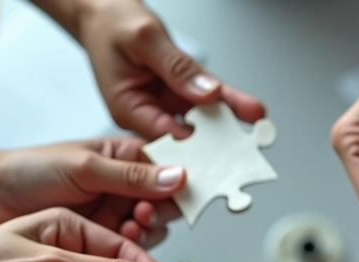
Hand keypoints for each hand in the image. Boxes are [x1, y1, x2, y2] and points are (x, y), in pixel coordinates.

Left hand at [0, 137, 184, 247]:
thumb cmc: (32, 169)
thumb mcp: (85, 167)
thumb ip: (131, 176)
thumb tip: (178, 176)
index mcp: (127, 156)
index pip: (167, 169)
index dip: (178, 184)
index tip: (178, 195)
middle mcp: (126, 185)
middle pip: (164, 202)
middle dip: (160, 211)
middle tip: (144, 216)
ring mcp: (116, 213)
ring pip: (150, 228)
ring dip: (146, 231)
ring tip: (130, 227)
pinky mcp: (103, 239)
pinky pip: (128, 248)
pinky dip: (130, 249)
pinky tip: (120, 241)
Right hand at [75, 0, 265, 139]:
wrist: (103, 10)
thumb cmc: (111, 24)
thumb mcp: (145, 40)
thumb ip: (176, 68)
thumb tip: (206, 93)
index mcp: (128, 108)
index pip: (166, 137)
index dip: (196, 148)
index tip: (225, 151)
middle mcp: (145, 111)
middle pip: (188, 132)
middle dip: (219, 139)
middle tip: (249, 145)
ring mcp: (161, 103)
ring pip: (201, 116)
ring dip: (229, 118)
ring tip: (255, 117)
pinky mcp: (174, 91)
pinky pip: (203, 98)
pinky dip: (224, 101)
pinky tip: (246, 107)